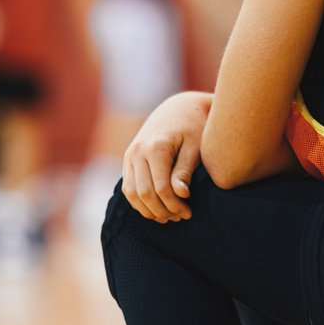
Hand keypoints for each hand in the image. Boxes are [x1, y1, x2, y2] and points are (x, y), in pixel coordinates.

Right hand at [122, 92, 210, 221]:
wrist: (180, 107)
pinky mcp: (128, 159)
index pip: (160, 188)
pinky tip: (158, 209)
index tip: (189, 213)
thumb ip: (185, 170)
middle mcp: (137, 151)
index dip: (174, 205)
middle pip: (143, 194)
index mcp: (155, 147)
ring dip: (149, 210)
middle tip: (181, 217)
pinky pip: (128, 188)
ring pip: (131, 194)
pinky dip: (140, 202)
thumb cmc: (194, 127)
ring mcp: (129, 155)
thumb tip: (181, 195)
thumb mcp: (195, 147)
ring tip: (170, 216)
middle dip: (162, 211)